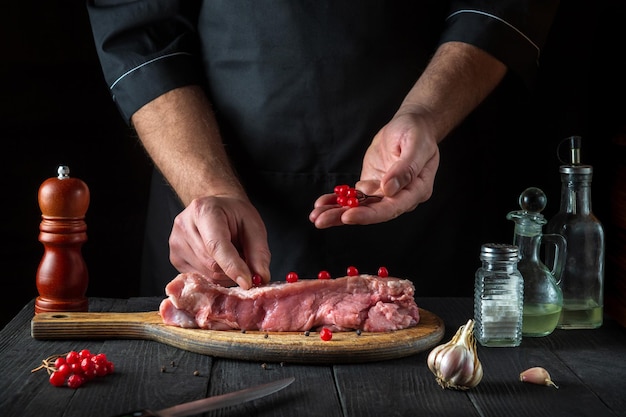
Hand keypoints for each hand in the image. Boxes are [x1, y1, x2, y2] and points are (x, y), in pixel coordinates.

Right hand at [169, 195, 270, 288]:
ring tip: (231, 256)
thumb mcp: (254, 225)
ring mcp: (176, 243)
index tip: (248, 283)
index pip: (216, 246)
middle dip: (234, 270)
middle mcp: (184, 226)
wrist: (215, 207)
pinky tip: (219, 260)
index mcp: (204, 211)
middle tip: (245, 260)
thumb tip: (261, 278)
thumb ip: (259, 252)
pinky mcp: (175, 258)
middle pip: (212, 264)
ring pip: (207, 275)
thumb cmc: (234, 214)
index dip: (233, 267)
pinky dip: (215, 275)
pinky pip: (200, 278)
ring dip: (226, 274)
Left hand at [309, 110, 439, 227]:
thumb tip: (389, 189)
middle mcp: (400, 197)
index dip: (369, 214)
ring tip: (315, 216)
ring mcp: (384, 193)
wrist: (412, 125)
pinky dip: (336, 201)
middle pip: (371, 212)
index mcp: (416, 190)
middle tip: (320, 220)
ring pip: (360, 207)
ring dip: (336, 213)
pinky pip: (353, 197)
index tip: (348, 216)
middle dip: (344, 217)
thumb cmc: (418, 132)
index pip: (392, 208)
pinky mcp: (371, 186)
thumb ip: (406, 168)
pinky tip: (321, 205)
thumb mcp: (415, 145)